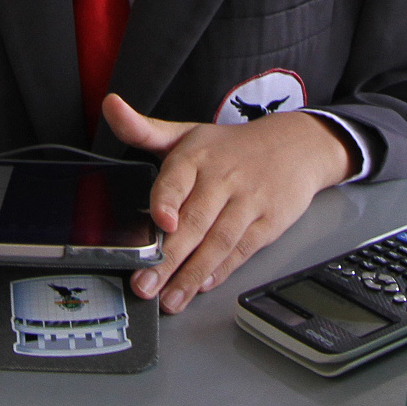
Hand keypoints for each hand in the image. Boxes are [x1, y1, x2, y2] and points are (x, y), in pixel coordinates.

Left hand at [102, 94, 355, 314]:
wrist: (295, 146)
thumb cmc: (229, 147)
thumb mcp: (186, 133)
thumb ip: (143, 129)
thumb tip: (110, 106)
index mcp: (196, 156)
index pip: (179, 179)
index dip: (169, 200)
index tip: (162, 222)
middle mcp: (223, 179)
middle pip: (194, 222)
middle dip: (169, 258)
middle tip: (145, 284)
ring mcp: (248, 202)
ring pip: (217, 242)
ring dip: (192, 274)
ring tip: (169, 299)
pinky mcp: (268, 223)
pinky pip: (241, 251)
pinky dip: (222, 271)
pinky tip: (202, 285)